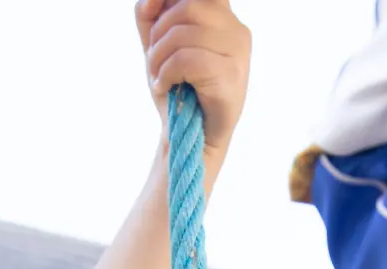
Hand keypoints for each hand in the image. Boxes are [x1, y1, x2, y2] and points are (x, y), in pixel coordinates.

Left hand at [136, 0, 250, 172]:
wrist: (189, 137)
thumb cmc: (178, 90)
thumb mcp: (159, 46)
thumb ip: (152, 16)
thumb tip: (148, 0)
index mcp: (224, 20)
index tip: (150, 10)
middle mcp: (237, 32)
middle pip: (189, 6)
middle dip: (159, 33)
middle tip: (155, 61)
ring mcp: (238, 54)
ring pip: (184, 33)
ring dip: (159, 57)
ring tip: (159, 78)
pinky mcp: (231, 77)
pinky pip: (187, 59)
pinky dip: (166, 74)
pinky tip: (165, 88)